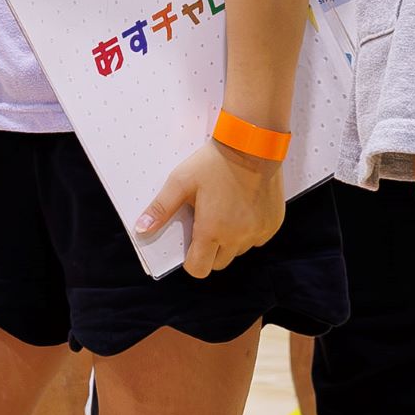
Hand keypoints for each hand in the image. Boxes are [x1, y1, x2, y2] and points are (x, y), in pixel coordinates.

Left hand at [141, 137, 283, 277]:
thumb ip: (161, 209)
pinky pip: (257, 239)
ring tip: (224, 213)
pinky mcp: (273, 224)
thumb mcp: (180, 182)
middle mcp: (238, 237)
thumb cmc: (213, 163)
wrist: (252, 145)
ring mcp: (258, 232)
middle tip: (206, 224)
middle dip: (209, 251)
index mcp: (212, 231)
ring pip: (238, 251)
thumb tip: (141, 230)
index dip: (191, 261)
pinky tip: (242, 210)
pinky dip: (248, 232)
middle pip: (219, 263)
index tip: (190, 244)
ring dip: (229, 241)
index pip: (199, 269)